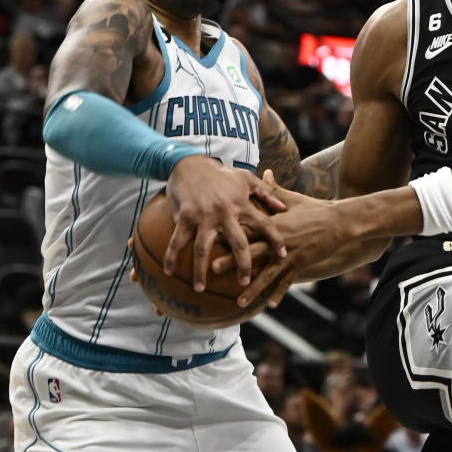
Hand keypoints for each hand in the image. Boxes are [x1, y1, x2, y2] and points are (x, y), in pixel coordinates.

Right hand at [166, 157, 286, 290]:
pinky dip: (171, 256)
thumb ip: (266, 193)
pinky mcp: (184, 217)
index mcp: (241, 204)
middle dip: (243, 264)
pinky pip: (177, 240)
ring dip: (201, 270)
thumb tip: (283, 208)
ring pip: (203, 249)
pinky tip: (168, 272)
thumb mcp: (245, 179)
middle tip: (245, 282)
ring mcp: (203, 217)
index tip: (282, 255)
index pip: (264, 224)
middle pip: (237, 243)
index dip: (275, 239)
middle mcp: (224, 213)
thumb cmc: (220, 173)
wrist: (189, 163)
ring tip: (200, 289)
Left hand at [212, 187, 360, 308]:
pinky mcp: (301, 264)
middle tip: (211, 268)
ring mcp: (289, 255)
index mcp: (273, 224)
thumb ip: (274, 189)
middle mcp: (278, 241)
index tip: (209, 237)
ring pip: (267, 274)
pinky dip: (279, 293)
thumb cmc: (315, 209)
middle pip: (250, 251)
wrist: (339, 222)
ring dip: (252, 289)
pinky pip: (287, 281)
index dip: (227, 233)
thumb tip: (266, 171)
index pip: (245, 229)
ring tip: (239, 302)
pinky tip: (271, 305)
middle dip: (231, 261)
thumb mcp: (293, 199)